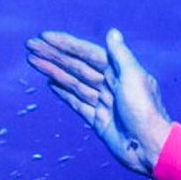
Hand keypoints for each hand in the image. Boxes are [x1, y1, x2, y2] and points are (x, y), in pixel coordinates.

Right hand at [25, 28, 172, 176]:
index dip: (66, 44)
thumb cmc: (145, 111)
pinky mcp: (98, 120)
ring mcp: (103, 103)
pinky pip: (77, 103)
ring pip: (73, 83)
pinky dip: (63, 93)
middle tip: (30, 46)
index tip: (45, 37)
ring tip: (33, 61)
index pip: (87, 54)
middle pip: (76, 66)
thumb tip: (112, 32)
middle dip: (53, 55)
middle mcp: (110, 85)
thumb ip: (120, 55)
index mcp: (119, 72)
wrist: (150, 147)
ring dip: (53, 70)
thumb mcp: (134, 78)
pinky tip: (50, 83)